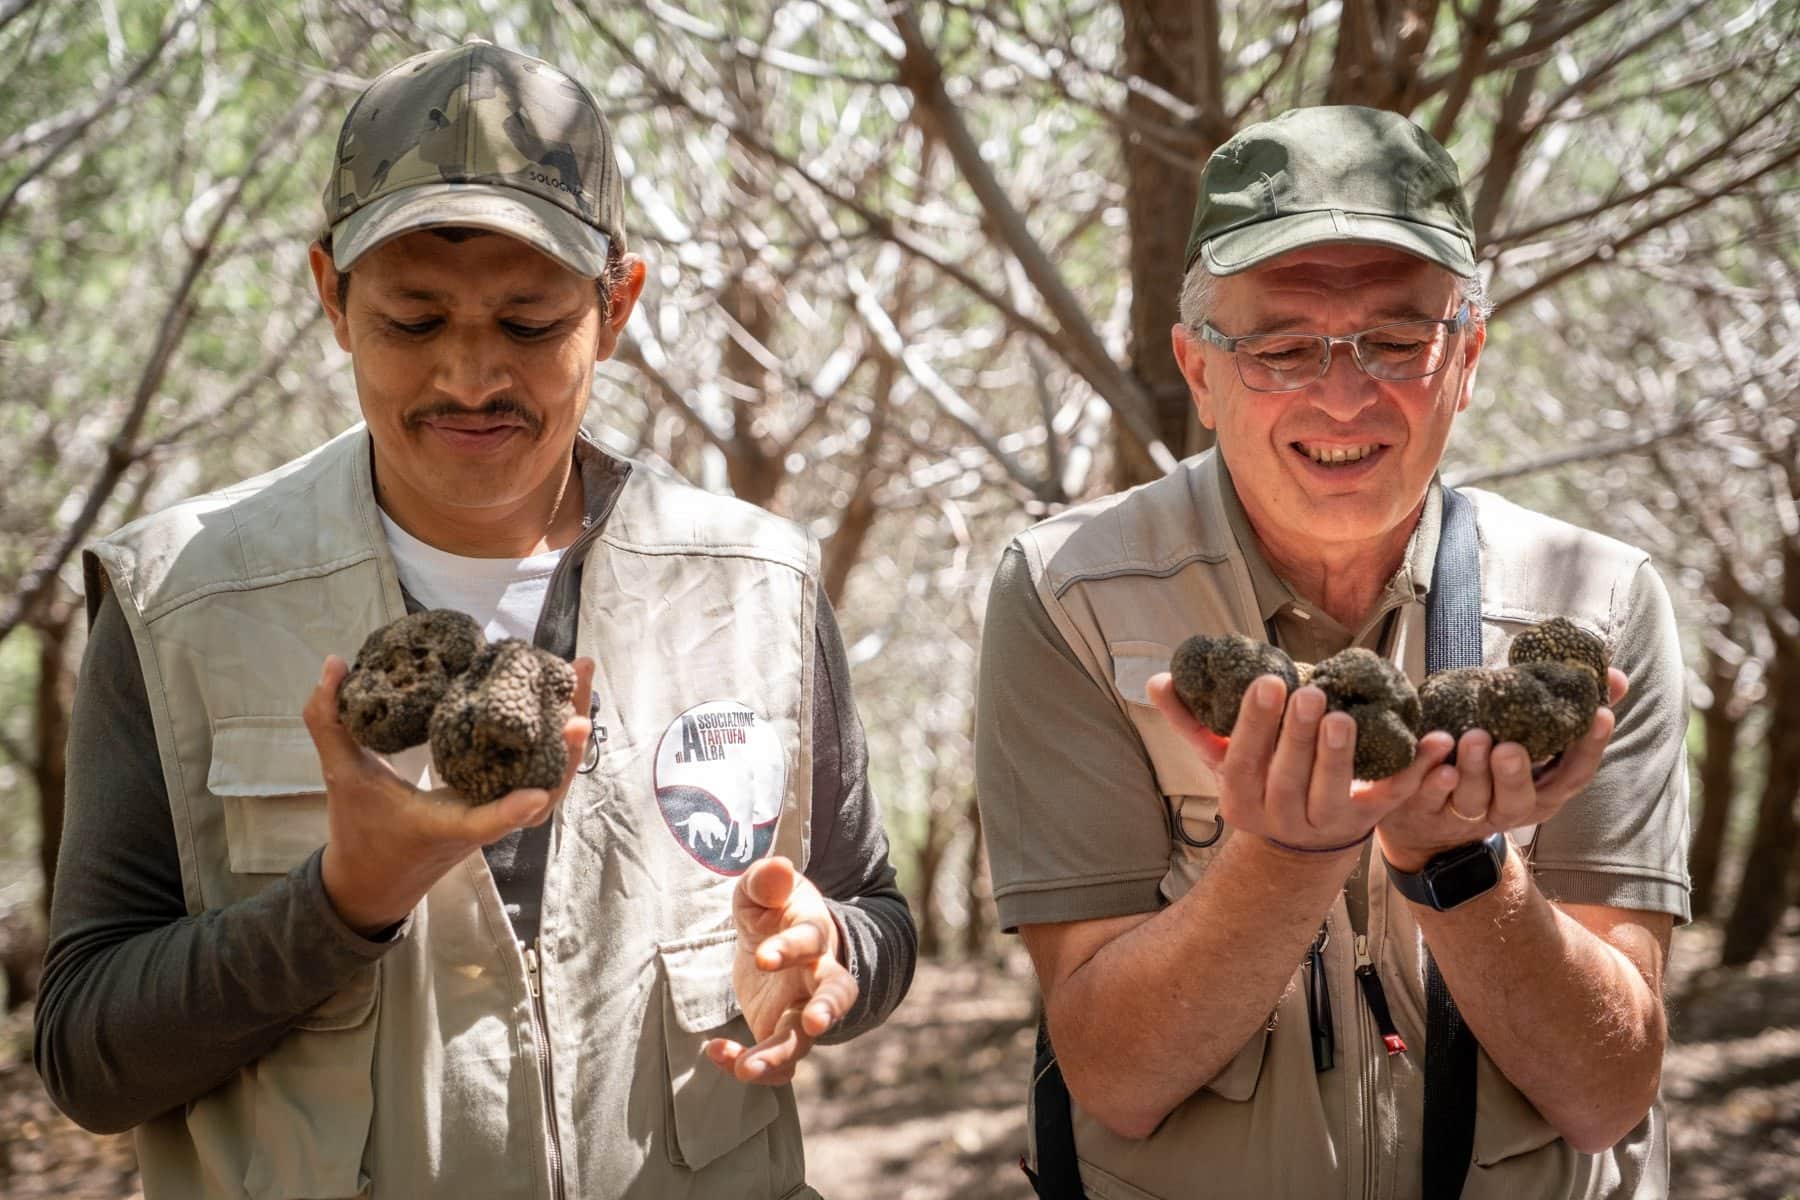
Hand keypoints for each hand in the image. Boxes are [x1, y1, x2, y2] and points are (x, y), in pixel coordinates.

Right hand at [304, 653, 595, 936]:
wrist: (376, 881)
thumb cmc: (361, 832)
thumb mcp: (340, 776)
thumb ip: (329, 722)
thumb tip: (333, 664)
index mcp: (445, 825)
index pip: (481, 824)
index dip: (509, 813)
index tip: (536, 794)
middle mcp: (483, 823)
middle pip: (544, 792)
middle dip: (569, 740)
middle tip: (582, 675)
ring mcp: (499, 815)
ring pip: (551, 781)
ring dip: (570, 733)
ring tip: (581, 674)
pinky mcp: (503, 805)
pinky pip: (541, 774)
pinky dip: (557, 741)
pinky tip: (563, 699)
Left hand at [704, 856, 857, 1086]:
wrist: (776, 940)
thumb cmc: (772, 909)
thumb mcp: (762, 889)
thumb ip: (766, 880)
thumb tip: (777, 867)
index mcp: (814, 933)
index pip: (810, 940)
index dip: (790, 948)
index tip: (763, 956)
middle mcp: (817, 975)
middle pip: (837, 995)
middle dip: (828, 1010)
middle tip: (814, 1023)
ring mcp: (801, 1009)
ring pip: (803, 1039)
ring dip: (779, 1055)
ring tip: (747, 1068)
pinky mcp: (780, 1032)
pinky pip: (775, 1061)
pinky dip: (747, 1062)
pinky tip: (717, 1052)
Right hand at [1148, 672, 1454, 855]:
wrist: (1296, 850)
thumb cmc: (1257, 786)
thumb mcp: (1219, 760)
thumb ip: (1190, 721)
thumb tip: (1158, 681)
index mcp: (1241, 800)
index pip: (1243, 762)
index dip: (1255, 725)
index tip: (1268, 683)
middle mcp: (1281, 818)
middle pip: (1287, 778)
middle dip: (1297, 737)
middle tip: (1309, 694)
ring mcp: (1326, 824)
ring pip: (1332, 794)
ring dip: (1339, 757)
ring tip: (1343, 717)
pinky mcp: (1367, 822)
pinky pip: (1392, 799)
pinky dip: (1416, 773)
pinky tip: (1434, 741)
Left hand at [1377, 668, 1627, 871]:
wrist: (1427, 817)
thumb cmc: (1491, 767)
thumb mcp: (1531, 739)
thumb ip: (1570, 711)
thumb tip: (1616, 677)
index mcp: (1542, 791)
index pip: (1574, 775)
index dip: (1589, 747)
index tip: (1599, 714)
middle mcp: (1509, 808)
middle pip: (1518, 798)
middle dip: (1515, 774)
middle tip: (1508, 747)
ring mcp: (1467, 814)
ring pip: (1472, 799)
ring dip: (1473, 770)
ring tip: (1472, 738)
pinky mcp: (1426, 812)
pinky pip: (1428, 798)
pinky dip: (1430, 778)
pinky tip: (1434, 754)